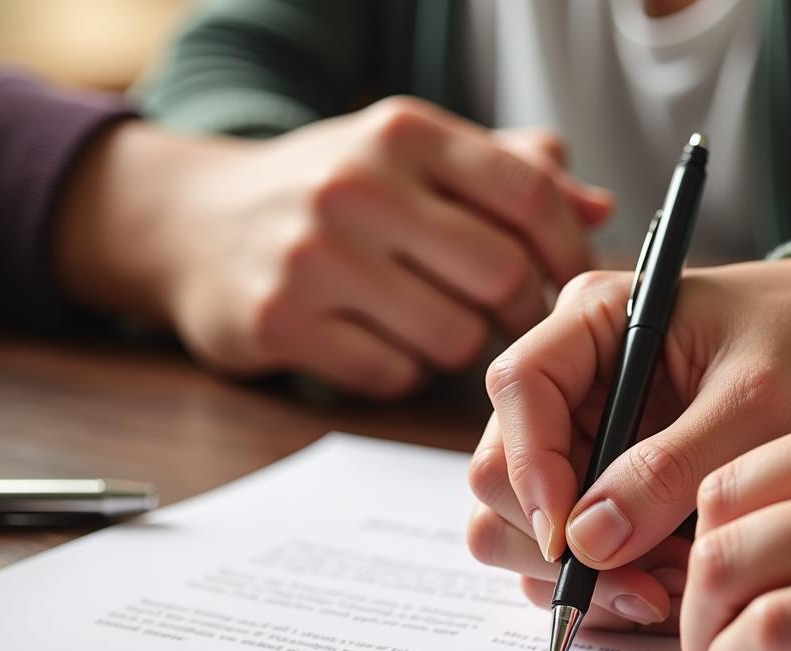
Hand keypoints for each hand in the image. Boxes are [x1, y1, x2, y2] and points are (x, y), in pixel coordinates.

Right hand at [54, 103, 611, 398]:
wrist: (194, 224)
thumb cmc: (323, 192)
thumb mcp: (406, 155)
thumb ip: (504, 171)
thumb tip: (596, 208)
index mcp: (404, 134)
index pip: (530, 195)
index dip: (569, 251)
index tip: (573, 283)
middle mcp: (358, 187)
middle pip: (501, 276)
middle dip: (519, 312)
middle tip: (505, 318)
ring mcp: (314, 258)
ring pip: (451, 338)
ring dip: (457, 348)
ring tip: (430, 325)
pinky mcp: (280, 323)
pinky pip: (390, 376)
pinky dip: (401, 373)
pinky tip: (378, 345)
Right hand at [468, 258, 790, 627]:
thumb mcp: (755, 402)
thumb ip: (670, 467)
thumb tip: (586, 541)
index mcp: (589, 324)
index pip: (518, 389)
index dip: (530, 469)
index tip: (570, 541)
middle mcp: (564, 383)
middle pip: (497, 474)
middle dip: (558, 545)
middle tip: (645, 586)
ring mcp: (570, 439)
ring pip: (511, 525)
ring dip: (579, 575)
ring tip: (667, 590)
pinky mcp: (588, 488)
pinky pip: (558, 553)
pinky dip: (599, 584)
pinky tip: (663, 587)